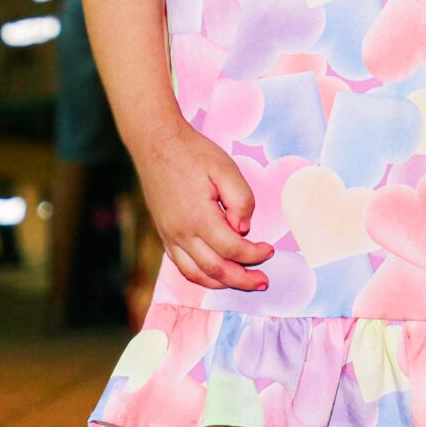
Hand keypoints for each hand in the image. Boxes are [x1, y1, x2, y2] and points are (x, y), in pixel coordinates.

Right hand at [133, 122, 272, 291]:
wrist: (156, 143)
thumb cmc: (193, 153)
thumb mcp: (225, 168)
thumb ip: (241, 200)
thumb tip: (244, 229)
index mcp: (199, 218)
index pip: (233, 249)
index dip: (255, 254)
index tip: (269, 249)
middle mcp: (181, 233)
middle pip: (215, 270)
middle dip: (242, 279)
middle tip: (263, 281)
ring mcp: (169, 236)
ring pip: (196, 274)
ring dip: (221, 283)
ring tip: (241, 282)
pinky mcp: (164, 234)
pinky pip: (182, 266)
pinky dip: (201, 276)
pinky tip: (215, 273)